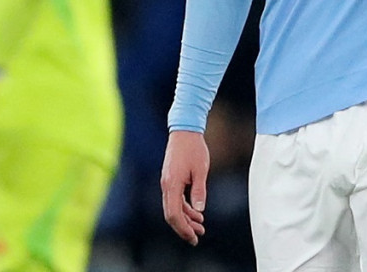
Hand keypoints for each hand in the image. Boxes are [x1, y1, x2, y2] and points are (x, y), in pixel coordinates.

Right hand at [160, 130, 208, 245]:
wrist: (184, 130)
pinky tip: (196, 213)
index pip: (174, 214)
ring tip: (200, 226)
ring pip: (173, 208)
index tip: (194, 237)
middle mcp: (166, 185)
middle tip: (197, 237)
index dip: (183, 228)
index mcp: (172, 184)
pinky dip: (185, 208)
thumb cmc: (194, 148)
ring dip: (186, 219)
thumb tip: (199, 210)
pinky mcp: (171, 179)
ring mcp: (167, 183)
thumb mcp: (201, 170)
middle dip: (184, 228)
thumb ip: (199, 190)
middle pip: (171, 215)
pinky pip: (175, 199)